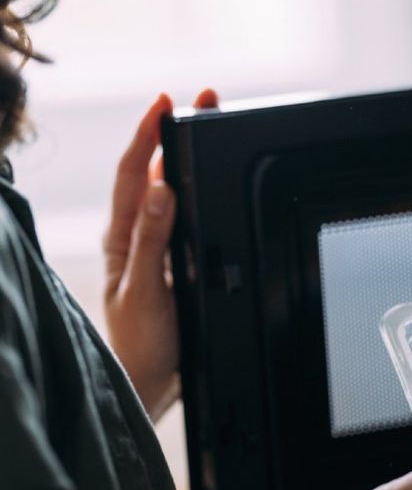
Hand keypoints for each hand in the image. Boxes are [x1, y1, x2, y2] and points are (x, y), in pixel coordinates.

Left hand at [103, 88, 217, 421]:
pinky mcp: (174, 267)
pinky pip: (186, 220)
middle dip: (175, 134)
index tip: (167, 103)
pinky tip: (210, 186)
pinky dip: (198, 195)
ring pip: (170, 195)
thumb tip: (160, 188)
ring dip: (187, 161)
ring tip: (209, 130)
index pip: (133, 173)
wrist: (149, 387)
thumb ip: (151, 239)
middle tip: (203, 102)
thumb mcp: (145, 290)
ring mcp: (155, 251)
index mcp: (122, 237)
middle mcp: (136, 238)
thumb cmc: (139, 345)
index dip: (148, 135)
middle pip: (153, 174)